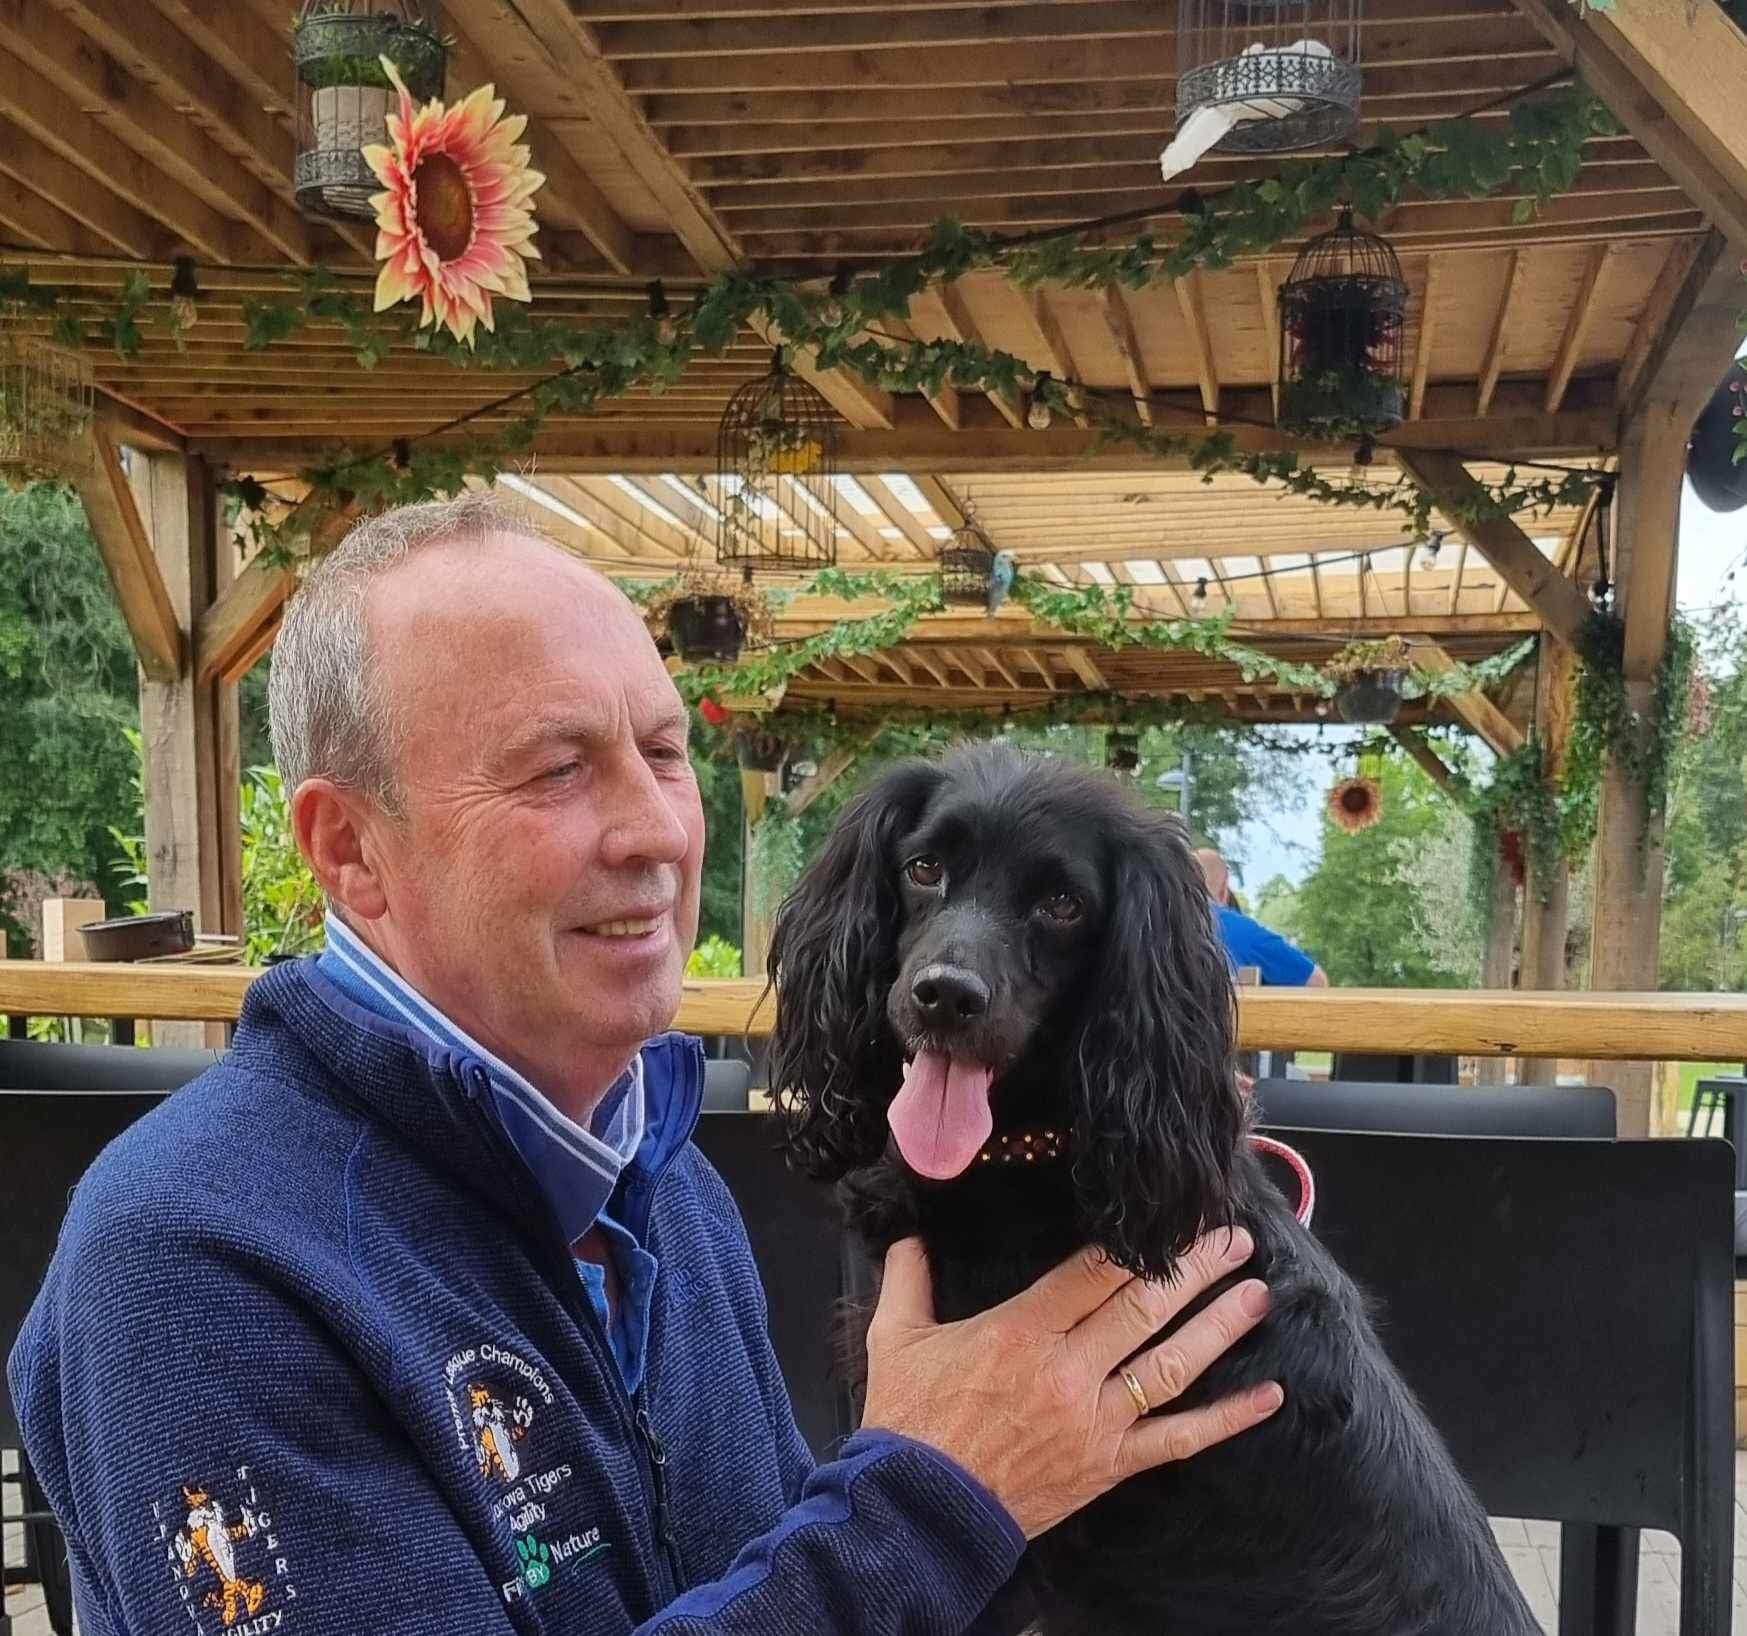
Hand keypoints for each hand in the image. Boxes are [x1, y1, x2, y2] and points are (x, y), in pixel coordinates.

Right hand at [860, 1230, 1281, 1539]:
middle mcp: (1068, 1370)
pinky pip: (1179, 1439)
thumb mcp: (896, 1338)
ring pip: (1171, 1364)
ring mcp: (1096, 1420)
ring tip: (1256, 1293)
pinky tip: (1269, 1397)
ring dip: (1219, 1326)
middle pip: (1144, 1307)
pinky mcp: (1110, 1465)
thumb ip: (906, 1276)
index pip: (1094, 1272)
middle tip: (1232, 1238)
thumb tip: (905, 1230)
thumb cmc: (908, 1424)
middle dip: (1194, 1269)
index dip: (1138, 1242)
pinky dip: (1228, 1419)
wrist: (920, 1514)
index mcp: (1021, 1331)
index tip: (1171, 1216)